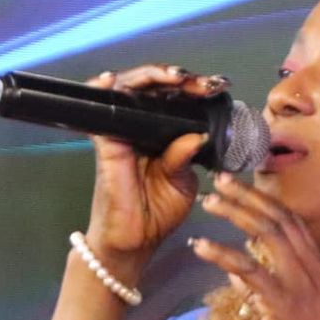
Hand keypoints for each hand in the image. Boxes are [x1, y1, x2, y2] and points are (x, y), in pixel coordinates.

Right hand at [82, 64, 228, 281]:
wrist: (136, 242)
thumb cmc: (157, 212)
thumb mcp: (183, 182)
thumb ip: (186, 156)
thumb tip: (198, 133)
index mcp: (162, 134)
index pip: (175, 100)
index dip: (194, 89)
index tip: (219, 87)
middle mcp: (140, 128)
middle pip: (153, 89)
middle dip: (180, 79)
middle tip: (205, 84)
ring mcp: (121, 133)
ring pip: (129, 90)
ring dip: (151, 77)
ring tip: (176, 77)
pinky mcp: (106, 143)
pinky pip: (100, 111)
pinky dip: (103, 91)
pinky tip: (111, 81)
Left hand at [189, 174, 319, 319]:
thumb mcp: (292, 317)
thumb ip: (265, 289)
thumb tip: (236, 272)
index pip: (292, 223)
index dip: (265, 201)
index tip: (240, 187)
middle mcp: (315, 270)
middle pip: (280, 219)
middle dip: (248, 195)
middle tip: (220, 180)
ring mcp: (302, 285)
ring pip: (267, 234)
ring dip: (235, 213)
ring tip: (209, 202)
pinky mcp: (283, 304)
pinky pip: (250, 269)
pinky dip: (223, 253)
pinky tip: (201, 246)